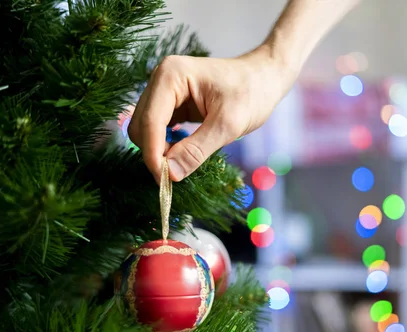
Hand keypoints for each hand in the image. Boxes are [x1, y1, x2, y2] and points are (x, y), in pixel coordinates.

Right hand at [128, 47, 295, 182]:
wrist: (265, 78)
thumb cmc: (252, 93)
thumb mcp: (228, 125)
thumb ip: (197, 150)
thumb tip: (170, 175)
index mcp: (170, 75)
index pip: (149, 122)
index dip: (153, 154)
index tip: (164, 181)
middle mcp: (161, 79)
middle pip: (141, 126)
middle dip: (155, 153)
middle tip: (176, 176)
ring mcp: (164, 91)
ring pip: (146, 130)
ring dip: (160, 151)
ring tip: (184, 163)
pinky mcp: (171, 103)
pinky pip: (158, 130)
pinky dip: (166, 146)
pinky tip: (183, 154)